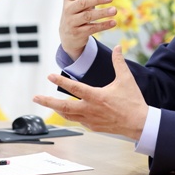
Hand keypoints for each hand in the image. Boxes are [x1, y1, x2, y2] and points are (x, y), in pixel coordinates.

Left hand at [33, 46, 147, 140]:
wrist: (139, 123)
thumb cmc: (132, 101)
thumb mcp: (126, 79)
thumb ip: (119, 62)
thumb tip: (118, 47)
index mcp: (97, 97)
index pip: (74, 88)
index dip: (61, 81)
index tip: (49, 76)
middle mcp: (90, 110)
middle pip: (63, 107)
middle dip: (47, 102)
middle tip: (35, 98)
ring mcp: (90, 120)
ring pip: (68, 115)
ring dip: (56, 109)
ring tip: (48, 104)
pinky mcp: (93, 127)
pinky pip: (78, 120)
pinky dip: (70, 115)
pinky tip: (68, 111)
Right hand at [59, 0, 116, 60]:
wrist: (68, 35)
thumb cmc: (79, 12)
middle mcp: (68, 10)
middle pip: (83, 3)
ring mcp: (71, 22)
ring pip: (87, 16)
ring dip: (102, 13)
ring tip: (115, 10)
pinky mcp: (77, 33)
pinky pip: (91, 29)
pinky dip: (103, 26)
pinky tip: (114, 22)